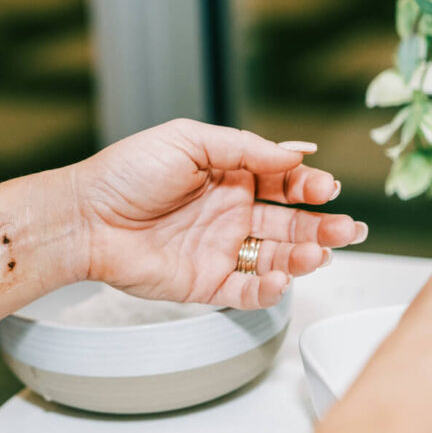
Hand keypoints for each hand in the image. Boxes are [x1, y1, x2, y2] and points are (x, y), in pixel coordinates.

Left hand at [70, 119, 366, 307]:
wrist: (86, 216)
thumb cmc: (127, 172)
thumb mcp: (188, 141)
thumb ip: (243, 147)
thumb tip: (296, 152)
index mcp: (229, 176)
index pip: (284, 181)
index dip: (308, 185)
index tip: (326, 187)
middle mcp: (230, 213)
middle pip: (291, 223)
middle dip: (322, 226)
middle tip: (345, 229)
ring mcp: (220, 250)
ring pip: (276, 258)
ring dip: (304, 256)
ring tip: (318, 253)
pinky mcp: (206, 283)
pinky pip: (246, 291)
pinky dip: (268, 289)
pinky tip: (279, 278)